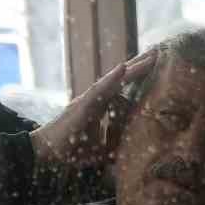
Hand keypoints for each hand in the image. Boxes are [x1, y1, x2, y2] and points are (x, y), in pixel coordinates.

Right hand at [30, 51, 157, 168]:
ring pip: (114, 80)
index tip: (155, 65)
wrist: (45, 151)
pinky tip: (123, 67)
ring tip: (151, 55)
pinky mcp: (82, 105)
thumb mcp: (99, 150)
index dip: (136, 77)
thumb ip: (114, 147)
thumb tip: (130, 153)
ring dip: (132, 67)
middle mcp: (94, 98)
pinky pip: (100, 89)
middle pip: (120, 78)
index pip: (121, 88)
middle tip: (159, 51)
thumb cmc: (69, 148)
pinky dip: (112, 78)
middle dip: (139, 66)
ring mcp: (88, 99)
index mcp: (98, 106)